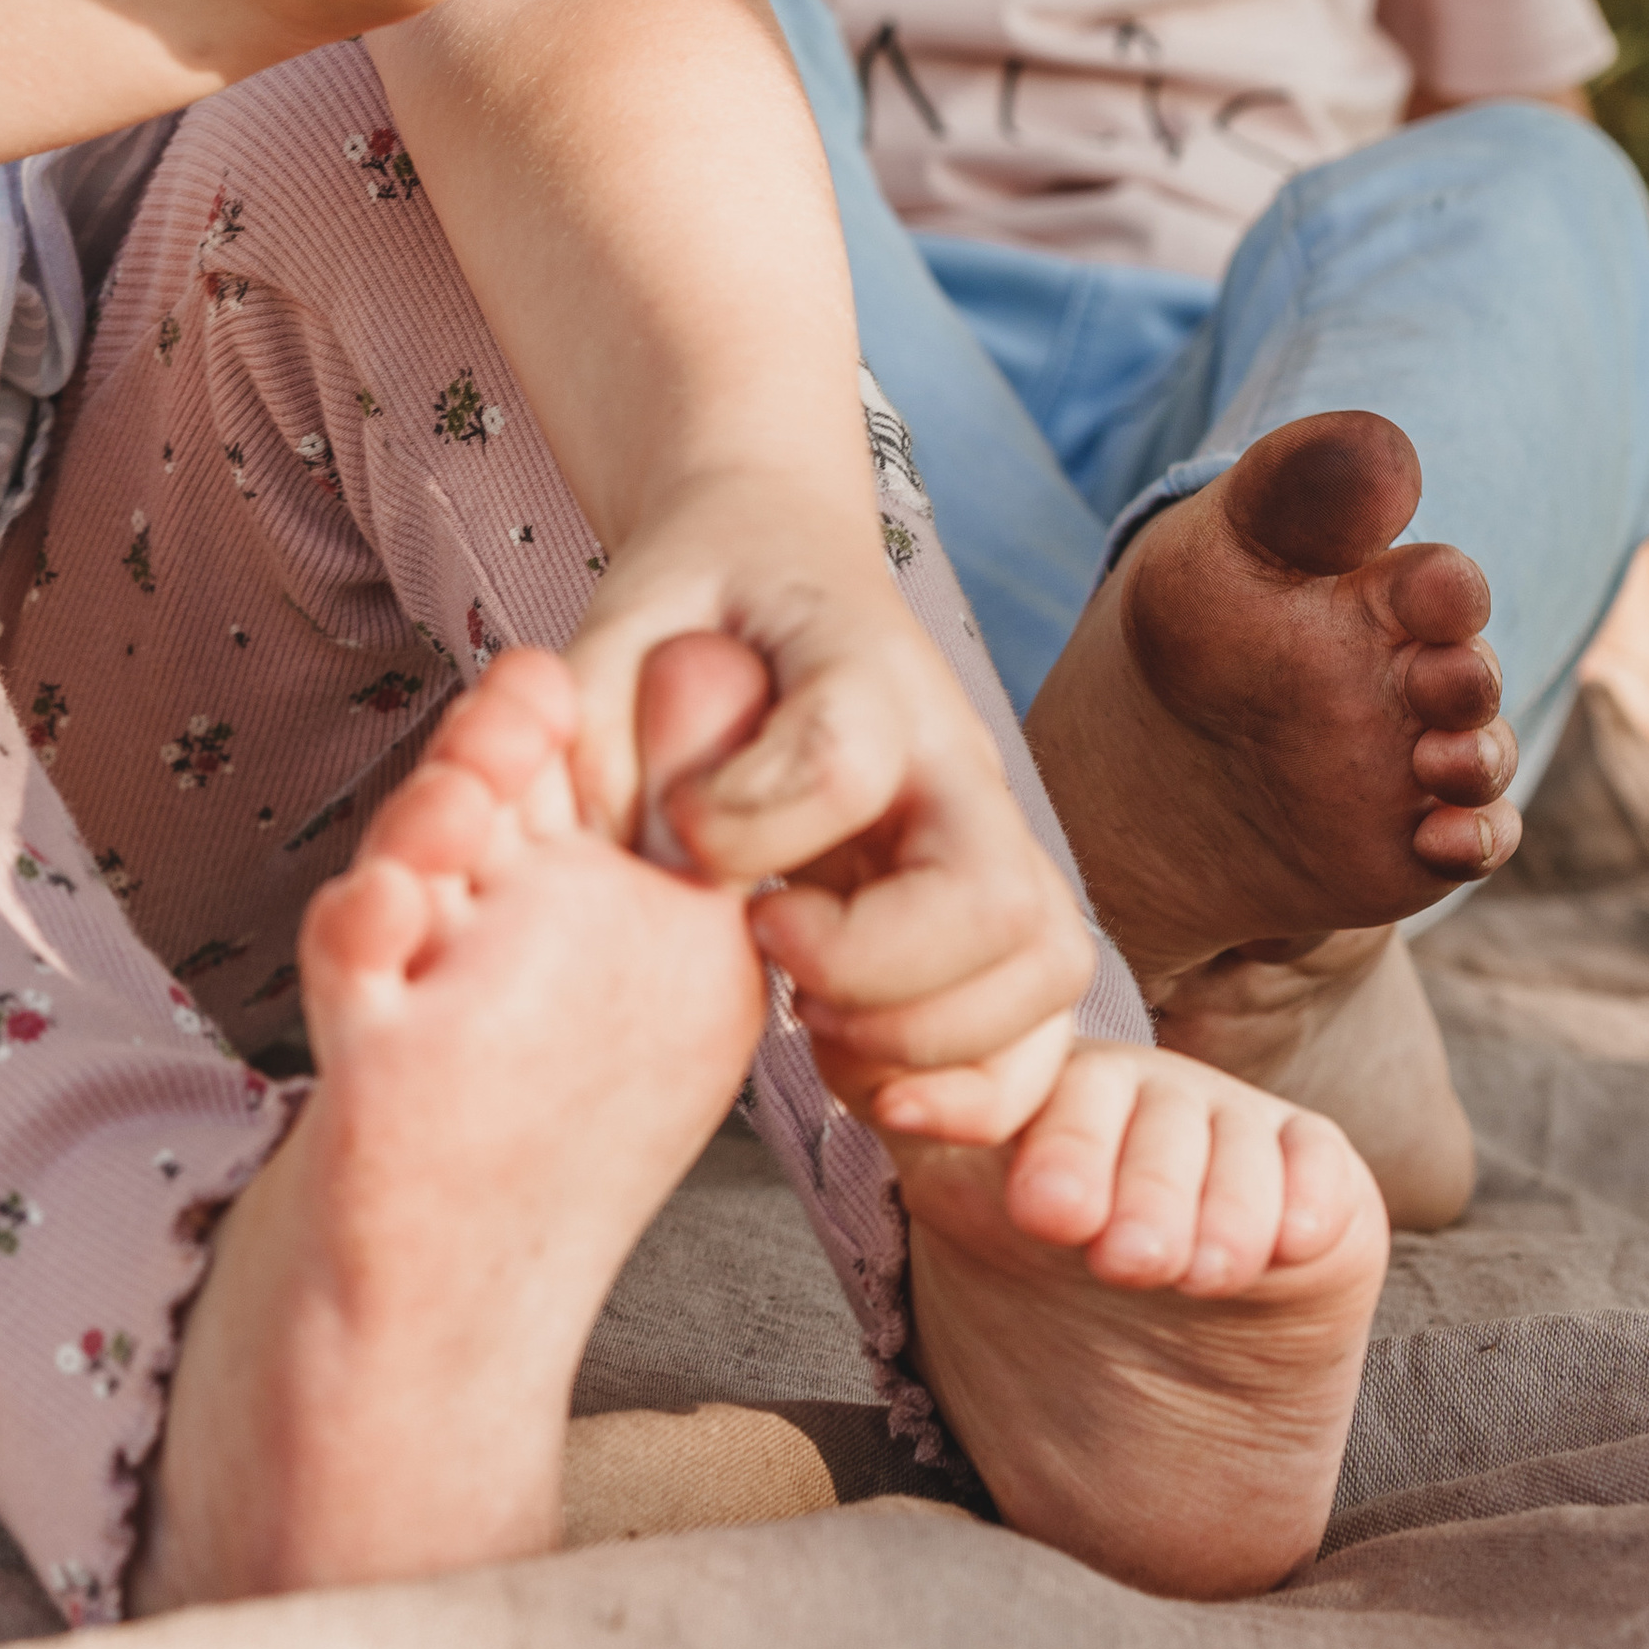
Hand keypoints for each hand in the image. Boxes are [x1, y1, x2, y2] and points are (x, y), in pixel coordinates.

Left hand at [569, 490, 1096, 1148]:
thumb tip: (643, 855)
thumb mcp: (623, 631)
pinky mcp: (995, 903)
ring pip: (1044, 965)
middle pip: (996, 899)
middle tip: (766, 946)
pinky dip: (967, 1084)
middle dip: (870, 971)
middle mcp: (952, 756)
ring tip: (811, 1016)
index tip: (685, 830)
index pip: (843, 760)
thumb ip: (604, 729)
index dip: (752, 821)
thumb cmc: (697, 609)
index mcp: (860, 668)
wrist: (775, 564)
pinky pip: (1044, 1025)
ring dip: (925, 1036)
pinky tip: (852, 1060)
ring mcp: (989, 833)